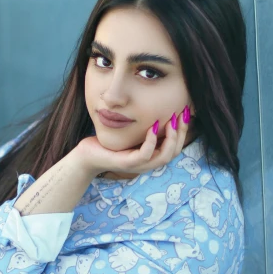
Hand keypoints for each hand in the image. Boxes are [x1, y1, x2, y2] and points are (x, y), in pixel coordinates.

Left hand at [75, 108, 190, 177]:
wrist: (87, 155)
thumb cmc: (109, 142)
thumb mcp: (131, 131)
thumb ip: (145, 125)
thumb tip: (158, 108)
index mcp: (151, 155)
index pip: (175, 146)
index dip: (183, 131)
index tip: (185, 113)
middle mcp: (148, 162)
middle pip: (174, 152)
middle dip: (181, 133)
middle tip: (182, 115)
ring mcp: (138, 165)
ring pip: (164, 157)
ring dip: (171, 139)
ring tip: (171, 121)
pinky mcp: (127, 164)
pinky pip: (145, 155)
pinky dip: (151, 141)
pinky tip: (151, 127)